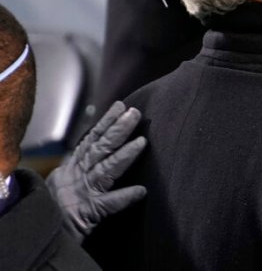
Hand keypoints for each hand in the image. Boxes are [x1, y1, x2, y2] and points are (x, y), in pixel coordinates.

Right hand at [46, 101, 147, 242]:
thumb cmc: (57, 209)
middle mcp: (77, 177)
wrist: (41, 235)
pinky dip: (124, 197)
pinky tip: (140, 191)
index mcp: (72, 169)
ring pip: (105, 170)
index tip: (120, 106)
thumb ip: (80, 165)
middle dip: (117, 129)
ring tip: (142, 142)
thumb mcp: (65, 182)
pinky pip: (108, 205)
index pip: (91, 140)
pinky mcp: (86, 214)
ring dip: (123, 155)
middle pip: (99, 148)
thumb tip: (96, 144)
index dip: (105, 122)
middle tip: (135, 113)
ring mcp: (82, 194)